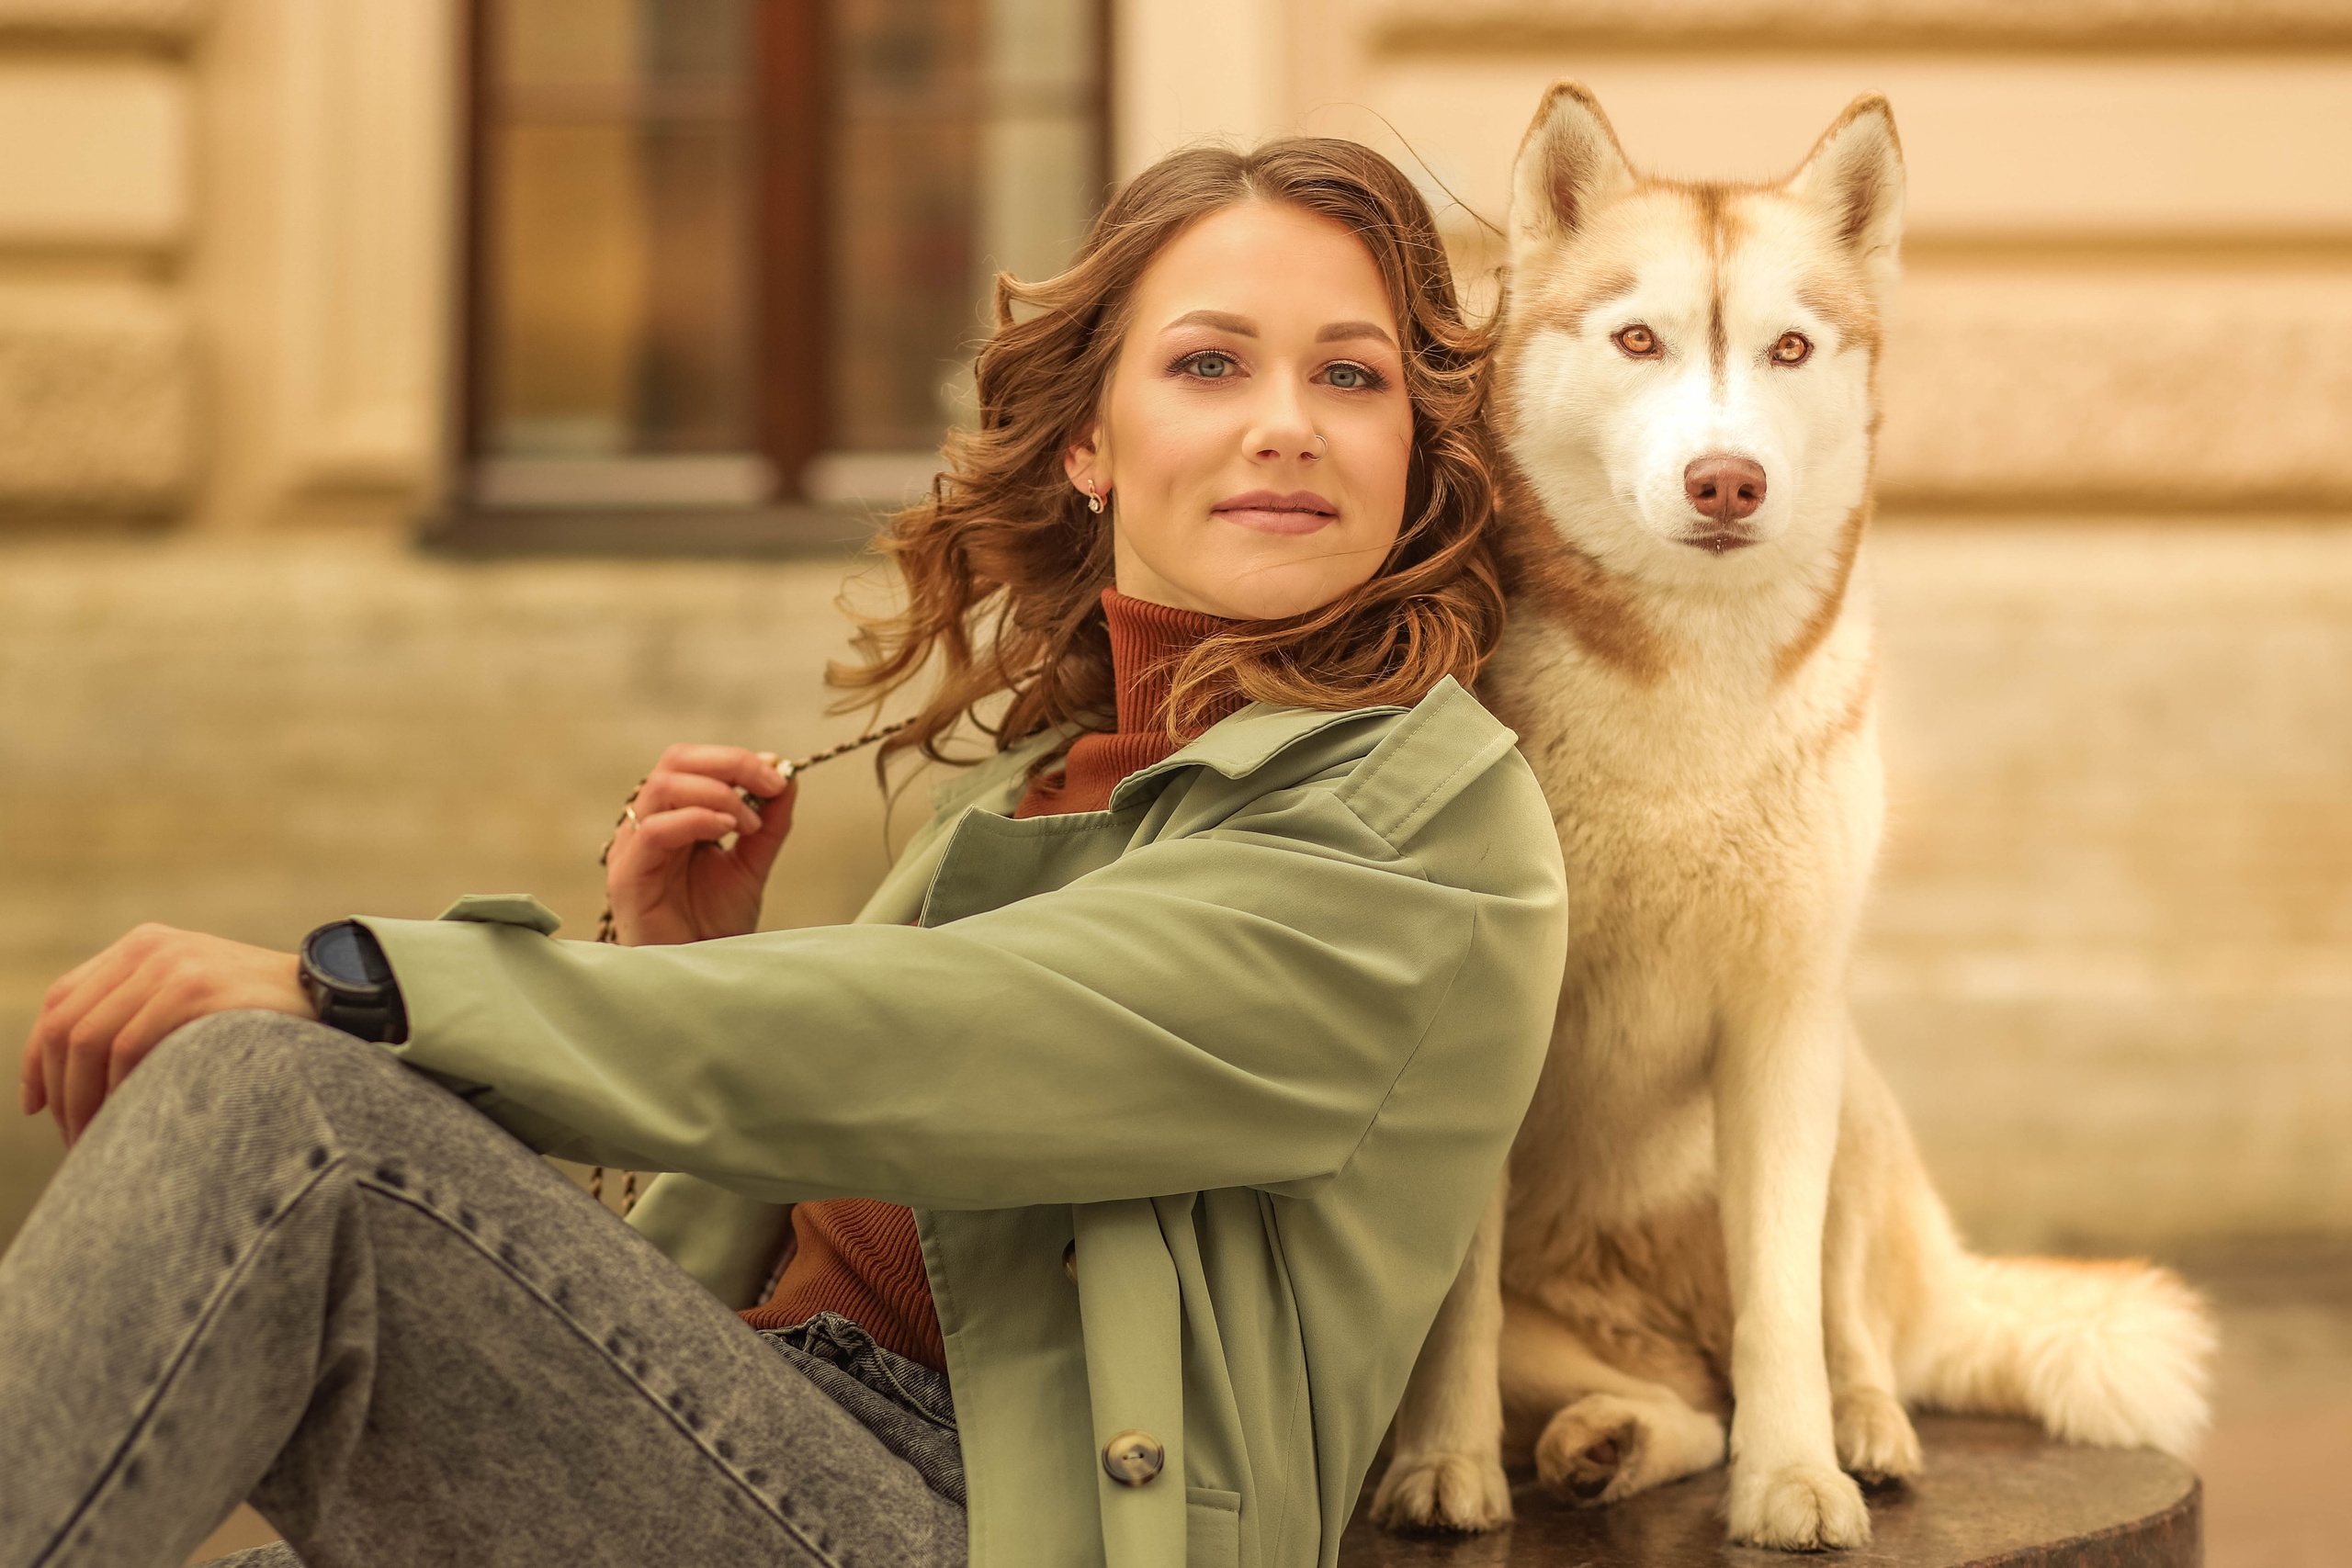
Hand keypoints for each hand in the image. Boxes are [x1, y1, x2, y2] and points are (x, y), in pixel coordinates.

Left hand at [21, 924, 312, 1145]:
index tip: (38, 1109)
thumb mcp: (195, 1002)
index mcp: (143, 946)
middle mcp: (150, 946)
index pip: (61, 1002)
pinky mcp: (195, 986)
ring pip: (88, 1039)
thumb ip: (141, 1016)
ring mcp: (172, 963)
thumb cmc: (266, 1018)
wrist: (337, 999)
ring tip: (100, 1143)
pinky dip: (118, 1090)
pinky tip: (134, 1120)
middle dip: (61, 1092)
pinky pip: (127, 1046)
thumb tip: (72, 1082)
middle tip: (76, 1142)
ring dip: (84, 1101)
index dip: (37, 1060)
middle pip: (66, 1025)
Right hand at [607, 744, 797, 946]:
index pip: (692, 762)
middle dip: (730, 764)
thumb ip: (768, 824)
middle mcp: (646, 824)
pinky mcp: (628, 876)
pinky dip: (696, 819)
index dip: (736, 759)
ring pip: (662, 787)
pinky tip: (727, 831)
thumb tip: (788, 777)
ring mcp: (632, 848)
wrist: (701, 974)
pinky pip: (654, 830)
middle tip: (771, 784)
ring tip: (750, 823)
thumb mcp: (751, 865)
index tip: (779, 776)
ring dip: (717, 792)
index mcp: (671, 815)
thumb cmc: (714, 925)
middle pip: (675, 762)